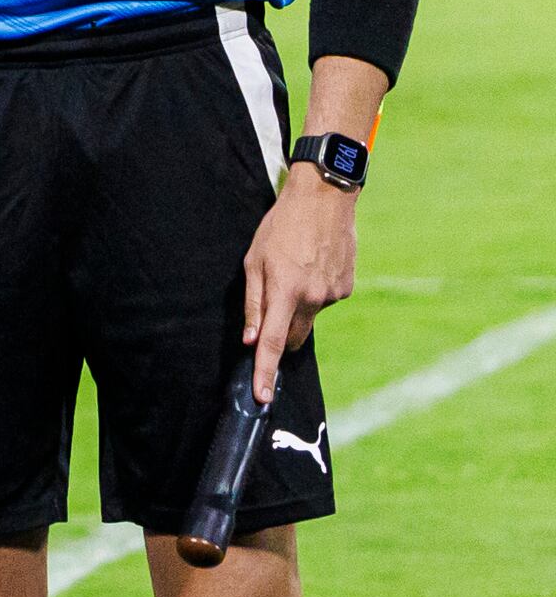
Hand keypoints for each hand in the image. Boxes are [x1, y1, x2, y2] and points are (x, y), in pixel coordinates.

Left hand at [245, 165, 357, 405]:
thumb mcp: (254, 261)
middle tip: (268, 318)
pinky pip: (324, 302)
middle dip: (278, 339)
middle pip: (292, 338)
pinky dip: (314, 293)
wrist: (325, 200)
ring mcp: (334, 294)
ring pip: (308, 318)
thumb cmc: (281, 227)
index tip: (262, 396)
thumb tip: (249, 340)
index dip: (264, 372)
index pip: (270, 342)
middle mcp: (313, 298)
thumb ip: (252, 303)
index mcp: (284, 292)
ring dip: (297, 307)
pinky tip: (312, 266)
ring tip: (293, 270)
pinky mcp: (347, 288)